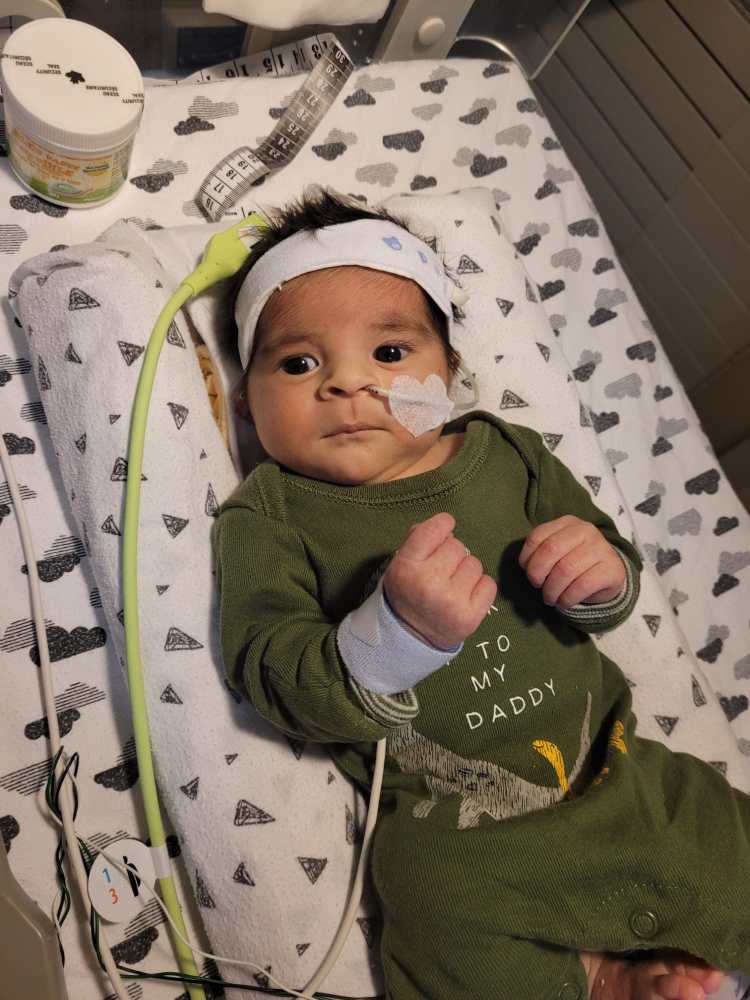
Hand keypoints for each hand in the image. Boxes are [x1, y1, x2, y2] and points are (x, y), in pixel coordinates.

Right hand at [383, 512, 497, 650]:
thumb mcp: (401, 563)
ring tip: (452, 585)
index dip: (443, 525)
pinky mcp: (471, 617)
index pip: (434, 530)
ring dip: (466, 571)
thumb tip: (446, 525)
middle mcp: (429, 583)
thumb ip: (418, 538)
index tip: (443, 530)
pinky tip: (465, 596)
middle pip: (457, 546)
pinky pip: (488, 584)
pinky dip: (479, 587)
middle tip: (441, 571)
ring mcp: (452, 601)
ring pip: (474, 563)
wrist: (411, 636)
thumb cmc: (408, 592)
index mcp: (407, 566)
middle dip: (451, 554)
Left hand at [518, 515, 625, 608]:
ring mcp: (601, 548)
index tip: (527, 571)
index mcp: (568, 523)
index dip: (527, 558)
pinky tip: (564, 602)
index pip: (538, 536)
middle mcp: (586, 531)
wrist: (610, 575)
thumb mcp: (558, 552)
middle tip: (538, 586)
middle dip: (537, 573)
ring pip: (565, 570)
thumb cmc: (577, 564)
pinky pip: (582, 585)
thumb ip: (541, 552)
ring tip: (550, 598)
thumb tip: (526, 567)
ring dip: (552, 590)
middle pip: (550, 550)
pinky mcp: (612, 569)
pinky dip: (567, 598)